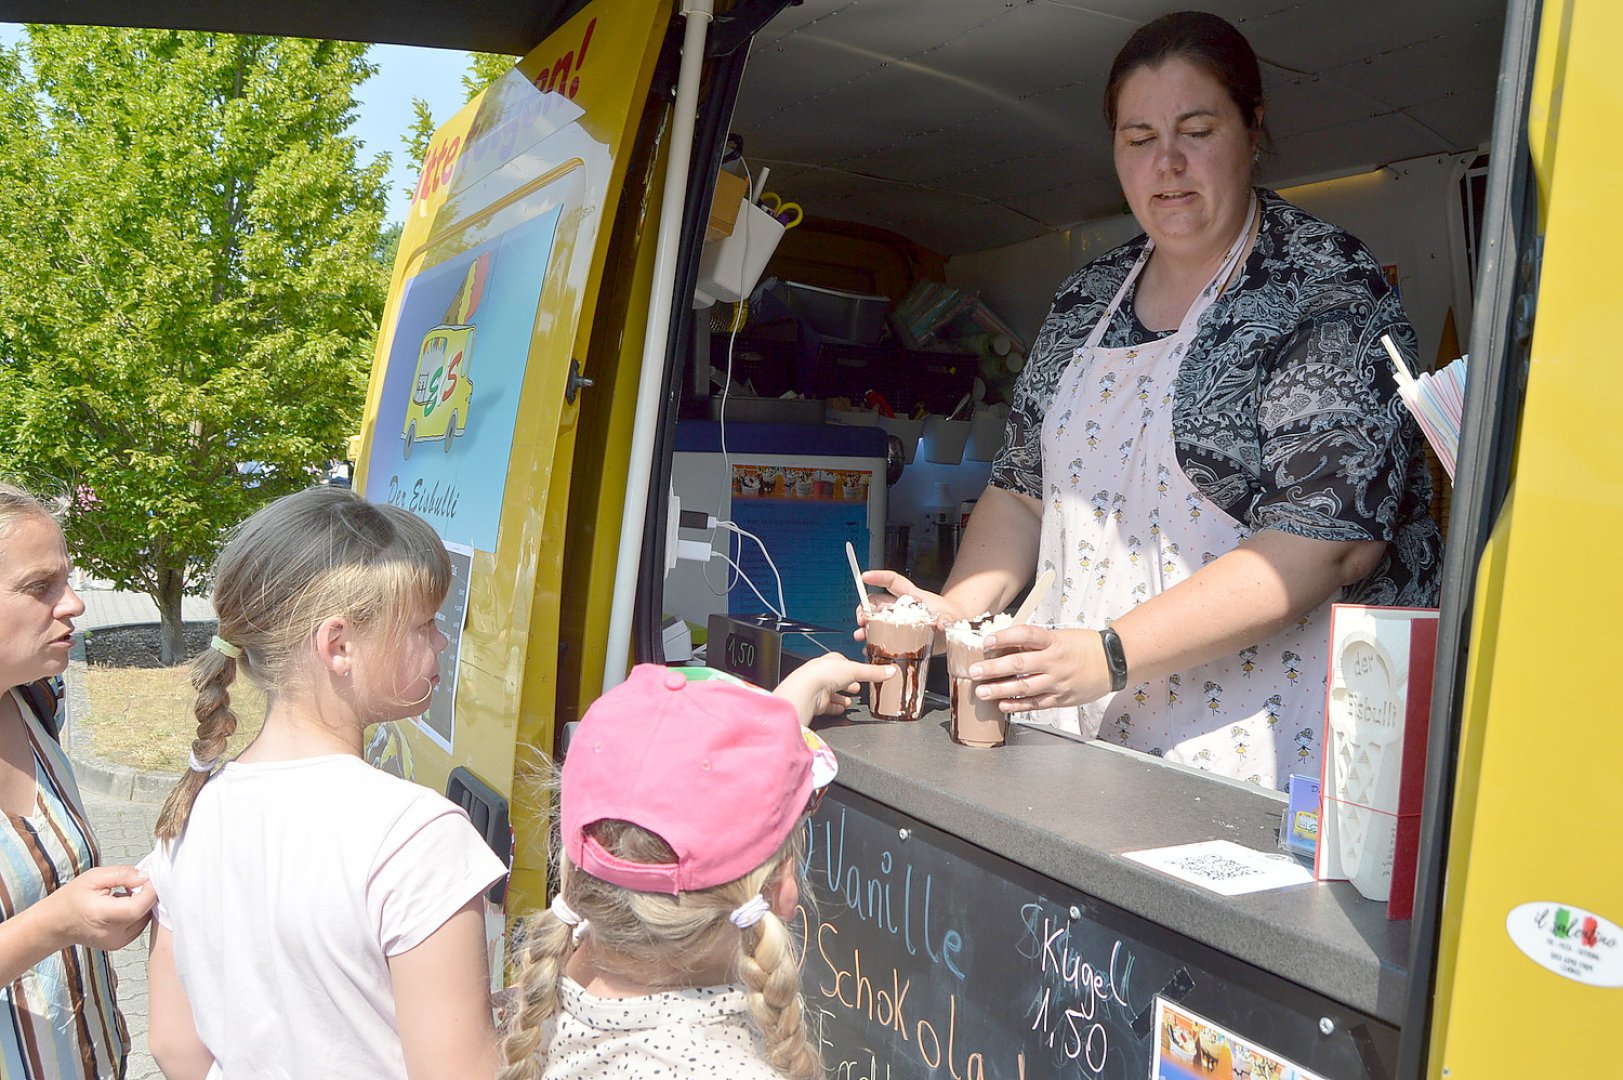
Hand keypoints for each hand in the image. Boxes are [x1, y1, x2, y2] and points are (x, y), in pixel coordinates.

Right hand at [38, 865, 155, 951]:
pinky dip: (137, 914)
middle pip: (145, 912)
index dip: (149, 890)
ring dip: (141, 904)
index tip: (146, 878)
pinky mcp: (120, 944)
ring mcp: (117, 942)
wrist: (55, 924)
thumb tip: (146, 876)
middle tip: (131, 884)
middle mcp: (111, 933)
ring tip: (121, 896)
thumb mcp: (94, 877)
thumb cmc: (71, 899)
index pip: (138, 907)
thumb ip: (123, 875)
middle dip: (145, 894)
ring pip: (145, 919)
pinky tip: (121, 907)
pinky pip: (140, 925)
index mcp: (101, 915)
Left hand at [774, 653, 897, 723]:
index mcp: (831, 660)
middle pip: (838, 679)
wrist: (807, 690)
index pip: (844, 663)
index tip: (862, 672)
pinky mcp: (817, 703)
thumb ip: (873, 672)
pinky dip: (835, 708)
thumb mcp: (856, 670)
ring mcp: (819, 688)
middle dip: (847, 684)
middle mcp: (823, 673)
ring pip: (832, 693)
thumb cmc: (824, 673)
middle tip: (857, 688)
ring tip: (850, 701)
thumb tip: (890, 671)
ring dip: (841, 697)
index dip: (853, 668)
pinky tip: (841, 709)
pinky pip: (828, 706)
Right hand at [853, 570, 969, 642]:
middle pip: (877, 602)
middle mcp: (901, 607)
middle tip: (861, 620)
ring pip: (876, 620)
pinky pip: (882, 638)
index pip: (894, 582)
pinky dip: (873, 644)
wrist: (953, 627)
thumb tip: (942, 624)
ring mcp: (898, 621)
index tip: (865, 577)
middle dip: (865, 608)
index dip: (879, 577)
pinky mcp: (899, 635)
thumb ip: (947, 619)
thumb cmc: (951, 616)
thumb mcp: (951, 616)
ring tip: (860, 635)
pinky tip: (869, 650)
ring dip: (865, 627)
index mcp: (912, 596)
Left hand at [969, 625, 1110, 712]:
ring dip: (1000, 690)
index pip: (1026, 635)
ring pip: (1024, 688)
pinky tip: (1002, 704)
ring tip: (981, 691)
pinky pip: (1036, 703)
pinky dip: (1018, 705)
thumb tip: (1005, 645)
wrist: (1113, 662)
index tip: (987, 641)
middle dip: (993, 669)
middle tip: (974, 671)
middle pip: (1019, 664)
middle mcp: (1054, 661)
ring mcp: (1058, 682)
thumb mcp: (1060, 636)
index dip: (1005, 637)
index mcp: (1054, 641)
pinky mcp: (1061, 698)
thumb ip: (1035, 643)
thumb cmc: (1083, 646)